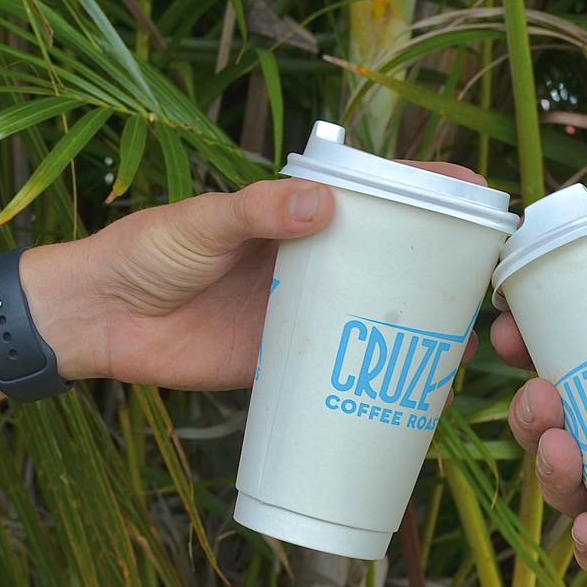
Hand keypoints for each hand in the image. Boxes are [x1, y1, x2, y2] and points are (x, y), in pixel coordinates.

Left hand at [32, 163, 483, 389]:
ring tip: (466, 343)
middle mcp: (312, 260)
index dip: (429, 193)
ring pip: (376, 314)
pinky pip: (344, 368)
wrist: (100, 321)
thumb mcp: (201, 222)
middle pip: (391, 257)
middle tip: (486, 285)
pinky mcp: (287, 359)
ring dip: (420, 327)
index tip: (478, 198)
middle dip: (441, 267)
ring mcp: (304, 311)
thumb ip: (258, 211)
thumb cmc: (145, 252)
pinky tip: (414, 393)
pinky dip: (378, 379)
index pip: (375, 194)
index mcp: (297, 215)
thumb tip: (326, 203)